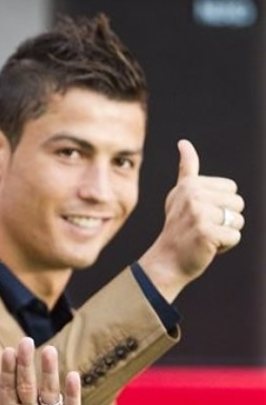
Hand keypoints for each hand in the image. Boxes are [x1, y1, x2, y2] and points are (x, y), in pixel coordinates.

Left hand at [0, 337, 83, 404]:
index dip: (7, 371)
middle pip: (28, 384)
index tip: (7, 351)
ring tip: (49, 351)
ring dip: (49, 372)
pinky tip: (72, 376)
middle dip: (26, 364)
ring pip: (49, 391)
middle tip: (26, 341)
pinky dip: (72, 393)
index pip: (8, 388)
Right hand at [139, 139, 244, 301]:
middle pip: (238, 203)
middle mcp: (193, 196)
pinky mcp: (206, 233)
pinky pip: (234, 237)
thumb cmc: (178, 229)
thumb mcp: (180, 195)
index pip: (231, 189)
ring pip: (238, 220)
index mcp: (190, 185)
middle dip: (225, 220)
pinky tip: (206, 247)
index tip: (199, 215)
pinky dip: (225, 247)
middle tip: (202, 229)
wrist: (166, 262)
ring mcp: (199, 214)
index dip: (221, 206)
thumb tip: (184, 142)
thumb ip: (187, 169)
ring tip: (204, 238)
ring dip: (226, 233)